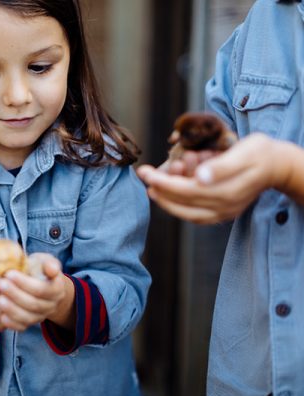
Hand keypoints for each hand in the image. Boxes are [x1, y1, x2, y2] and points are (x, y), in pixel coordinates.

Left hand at [0, 253, 72, 330]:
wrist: (39, 284)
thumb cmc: (39, 269)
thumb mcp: (45, 261)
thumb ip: (49, 263)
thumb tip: (51, 268)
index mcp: (57, 289)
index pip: (41, 289)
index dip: (25, 283)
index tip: (9, 273)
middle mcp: (51, 305)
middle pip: (34, 304)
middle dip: (15, 294)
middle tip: (0, 284)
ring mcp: (41, 316)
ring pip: (28, 317)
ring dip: (12, 309)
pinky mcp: (31, 323)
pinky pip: (22, 326)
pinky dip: (11, 323)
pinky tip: (0, 316)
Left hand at [137, 134, 282, 223]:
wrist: (279, 166)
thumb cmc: (260, 153)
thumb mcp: (244, 152)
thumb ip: (221, 166)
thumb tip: (200, 177)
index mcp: (227, 192)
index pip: (186, 190)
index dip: (163, 182)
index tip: (146, 172)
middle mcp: (224, 207)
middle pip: (183, 203)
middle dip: (160, 190)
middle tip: (144, 176)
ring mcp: (224, 213)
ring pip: (187, 213)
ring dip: (167, 200)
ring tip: (152, 187)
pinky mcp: (224, 214)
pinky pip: (196, 216)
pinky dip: (179, 207)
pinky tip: (168, 197)